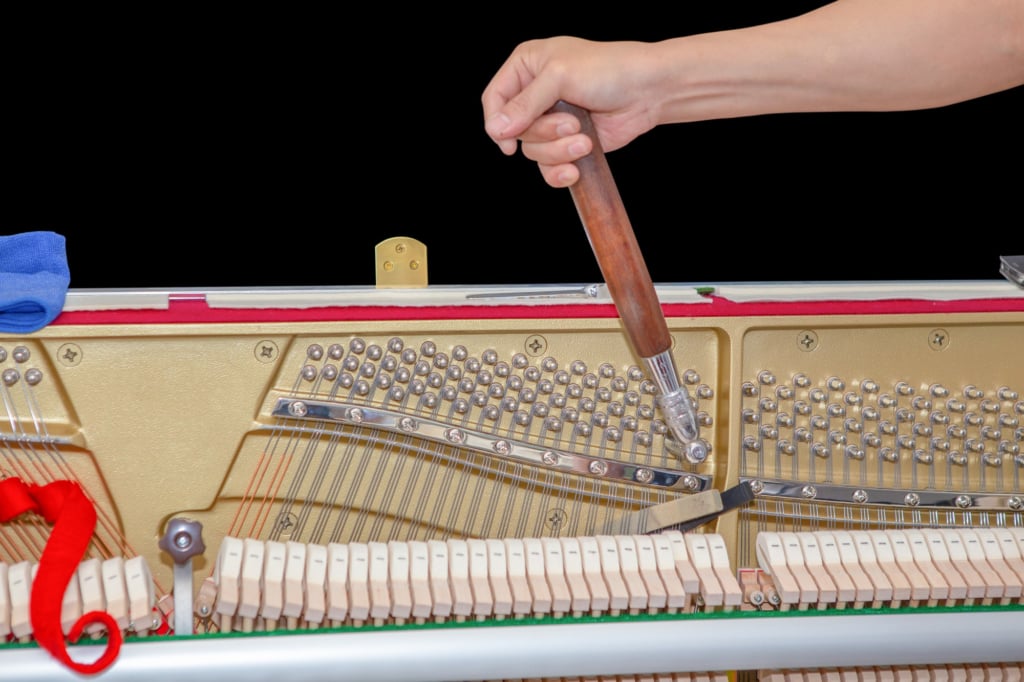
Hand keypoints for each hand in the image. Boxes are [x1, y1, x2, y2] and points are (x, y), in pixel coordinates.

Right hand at [482, 37, 661, 186]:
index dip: (496, 122)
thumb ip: (525, 104)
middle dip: (543, 134)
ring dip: (558, 151)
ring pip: (533, 151)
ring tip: (584, 140)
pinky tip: (574, 170)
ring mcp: (551, 120)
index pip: (494, 99)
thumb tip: (496, 129)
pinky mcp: (566, 143)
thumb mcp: (560, 77)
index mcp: (527, 66)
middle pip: (514, 130)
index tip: (507, 141)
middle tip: (572, 124)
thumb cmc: (608, 70)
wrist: (647, 91)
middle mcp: (534, 94)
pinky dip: (560, 171)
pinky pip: (548, 167)